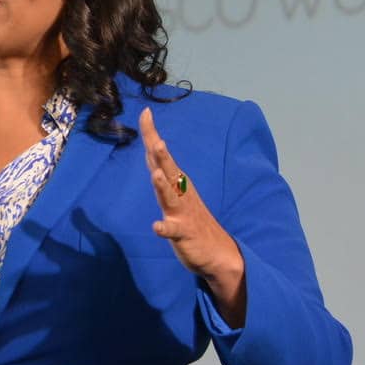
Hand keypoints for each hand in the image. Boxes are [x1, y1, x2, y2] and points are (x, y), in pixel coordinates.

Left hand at [139, 108, 246, 326]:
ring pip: (171, 197)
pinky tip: (156, 226)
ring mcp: (183, 214)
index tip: (145, 112)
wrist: (218, 253)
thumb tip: (151, 154)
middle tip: (155, 137)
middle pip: (168, 170)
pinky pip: (173, 231)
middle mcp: (180, 194)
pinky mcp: (184, 234)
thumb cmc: (193, 221)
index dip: (152, 135)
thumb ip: (163, 176)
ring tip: (157, 173)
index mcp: (177, 184)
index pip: (160, 156)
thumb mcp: (176, 195)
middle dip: (161, 154)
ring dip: (163, 185)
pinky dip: (165, 228)